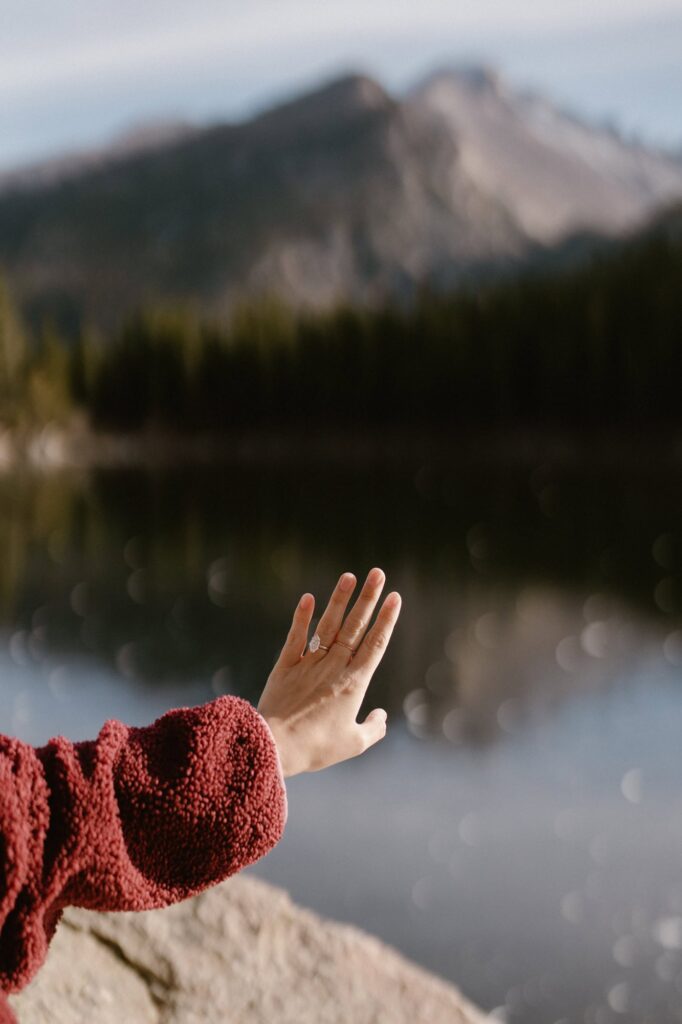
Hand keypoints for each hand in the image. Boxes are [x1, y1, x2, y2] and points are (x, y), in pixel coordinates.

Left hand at [257, 567, 401, 777]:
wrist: (276, 746)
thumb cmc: (317, 748)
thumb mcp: (353, 744)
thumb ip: (373, 728)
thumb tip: (381, 716)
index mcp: (354, 683)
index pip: (374, 644)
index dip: (386, 619)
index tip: (395, 596)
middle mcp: (334, 667)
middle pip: (355, 626)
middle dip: (368, 598)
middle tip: (378, 573)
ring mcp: (309, 663)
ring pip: (328, 625)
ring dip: (340, 599)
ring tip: (349, 576)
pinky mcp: (286, 665)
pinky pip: (296, 636)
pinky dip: (302, 617)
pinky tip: (308, 597)